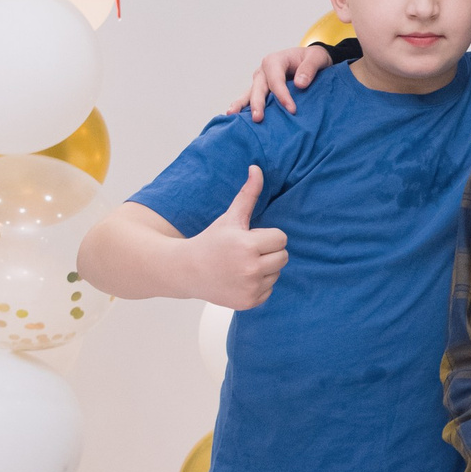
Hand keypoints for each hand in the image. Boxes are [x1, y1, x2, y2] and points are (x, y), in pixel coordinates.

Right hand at [185, 166, 288, 308]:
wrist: (187, 271)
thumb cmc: (210, 241)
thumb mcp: (230, 218)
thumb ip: (248, 194)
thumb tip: (257, 168)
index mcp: (247, 245)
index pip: (281, 238)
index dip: (267, 236)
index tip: (250, 237)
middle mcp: (250, 269)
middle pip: (283, 256)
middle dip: (269, 251)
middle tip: (247, 251)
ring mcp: (250, 288)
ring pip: (277, 273)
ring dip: (265, 268)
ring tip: (242, 264)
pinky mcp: (248, 302)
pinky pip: (269, 290)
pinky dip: (259, 285)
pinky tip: (240, 278)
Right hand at [233, 41, 332, 123]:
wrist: (310, 60)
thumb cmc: (313, 58)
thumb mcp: (317, 58)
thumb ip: (309, 68)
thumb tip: (300, 84)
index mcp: (275, 60)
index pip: (276, 80)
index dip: (282, 95)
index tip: (292, 110)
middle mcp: (263, 70)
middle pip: (259, 88)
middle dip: (258, 103)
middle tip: (258, 118)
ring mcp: (259, 80)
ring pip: (249, 93)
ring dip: (241, 105)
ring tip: (231, 115)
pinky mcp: (260, 90)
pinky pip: (250, 98)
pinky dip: (243, 107)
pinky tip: (235, 118)